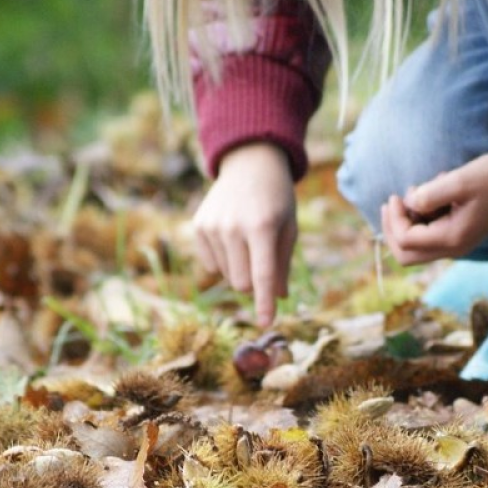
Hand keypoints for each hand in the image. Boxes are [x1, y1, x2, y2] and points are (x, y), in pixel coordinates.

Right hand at [192, 143, 296, 325]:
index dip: (265, 302)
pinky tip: (231, 237)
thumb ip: (283, 264)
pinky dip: (223, 261)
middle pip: (241, 283)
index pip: (263, 275)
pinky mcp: (198, 226)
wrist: (249, 163)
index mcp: (262, 227)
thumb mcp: (288, 227)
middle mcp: (233, 227)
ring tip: (248, 239)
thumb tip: (278, 298)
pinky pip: (210, 265)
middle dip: (253, 284)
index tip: (267, 323)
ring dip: (239, 269)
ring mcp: (212, 226)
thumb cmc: (276, 199)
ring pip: (225, 276)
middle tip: (263, 262)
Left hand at [380, 150, 487, 265]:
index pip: (406, 240)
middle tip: (393, 202)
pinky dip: (422, 217)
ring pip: (415, 247)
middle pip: (406, 255)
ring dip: (408, 222)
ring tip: (421, 190)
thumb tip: (409, 203)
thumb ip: (429, 194)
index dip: (394, 219)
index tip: (396, 195)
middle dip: (393, 229)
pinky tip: (434, 191)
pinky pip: (429, 235)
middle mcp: (454, 248)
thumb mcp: (459, 181)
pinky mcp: (459, 234)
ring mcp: (457, 243)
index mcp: (453, 238)